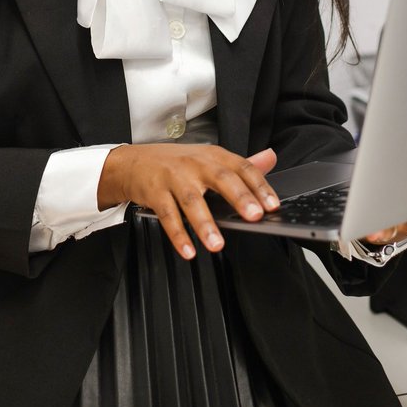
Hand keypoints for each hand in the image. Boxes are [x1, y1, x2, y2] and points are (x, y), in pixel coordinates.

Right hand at [98, 144, 279, 259]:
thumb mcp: (209, 158)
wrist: (133, 161)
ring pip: (192, 200)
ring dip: (205, 224)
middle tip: (253, 217)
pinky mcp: (155, 192)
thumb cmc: (176, 163)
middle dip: (239, 198)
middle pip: (220, 179)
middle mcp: (195, 164)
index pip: (242, 168)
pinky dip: (178, 234)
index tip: (273, 205)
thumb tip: (271, 158)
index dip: (259, 186)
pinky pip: (167, 215)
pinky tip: (188, 250)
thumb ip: (242, 164)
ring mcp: (174, 177)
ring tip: (217, 244)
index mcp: (214, 156)